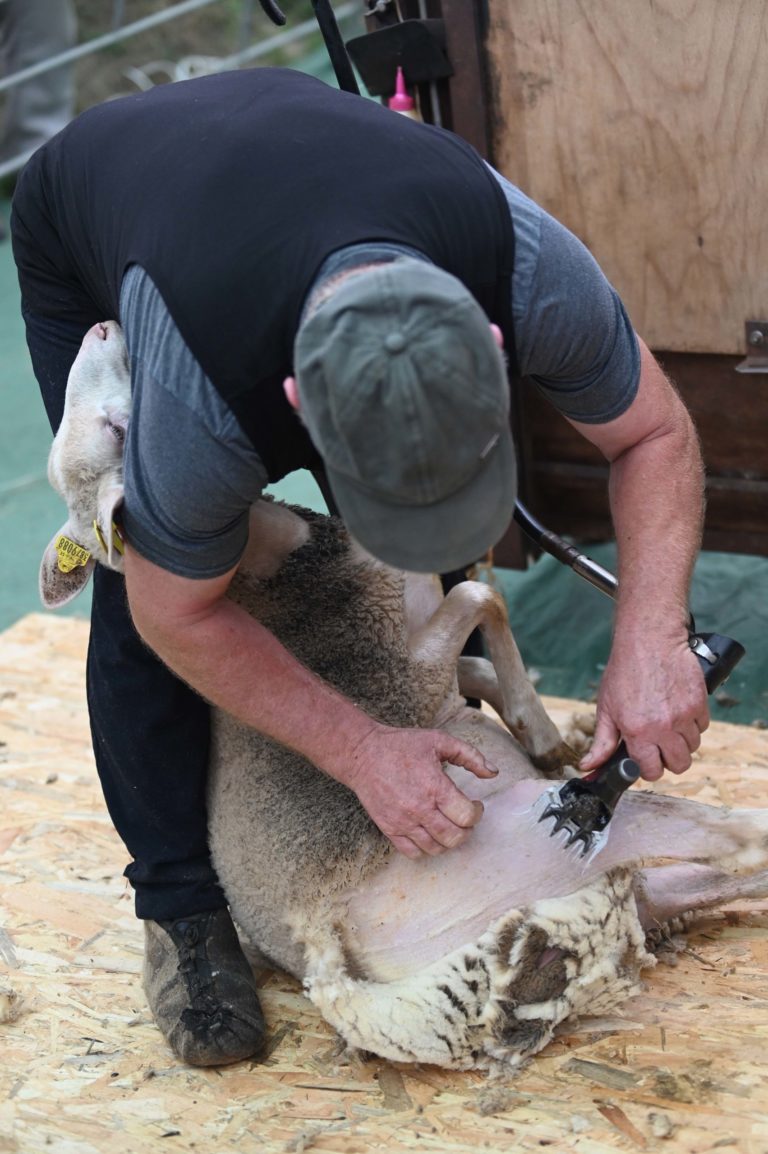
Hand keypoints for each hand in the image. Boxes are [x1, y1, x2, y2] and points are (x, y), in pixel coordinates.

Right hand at [344, 725, 497, 858]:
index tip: (475, 805)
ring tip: (448, 826)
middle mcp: (420, 808)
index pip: (467, 816)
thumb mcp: (439, 741)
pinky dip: (425, 849)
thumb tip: (494, 773)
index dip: (478, 813)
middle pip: (454, 837)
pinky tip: (429, 833)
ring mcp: (403, 822)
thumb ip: (470, 756)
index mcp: (435, 786)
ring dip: (448, 841)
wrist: (363, 754)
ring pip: (435, 849)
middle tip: (464, 818)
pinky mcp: (389, 828)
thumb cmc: (402, 745)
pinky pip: (412, 853)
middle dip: (467, 830)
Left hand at [580, 628, 708, 780]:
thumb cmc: (625, 671)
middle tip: (658, 745)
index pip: (652, 771)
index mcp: (638, 731)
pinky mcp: (699, 703)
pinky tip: (678, 710)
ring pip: (693, 747)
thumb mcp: (606, 708)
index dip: (647, 768)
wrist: (649, 640)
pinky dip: (693, 723)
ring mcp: (684, 716)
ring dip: (681, 741)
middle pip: (679, 765)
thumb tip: (588, 767)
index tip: (644, 758)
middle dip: (668, 760)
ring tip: (667, 724)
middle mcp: (663, 727)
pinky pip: (703, 726)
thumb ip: (602, 742)